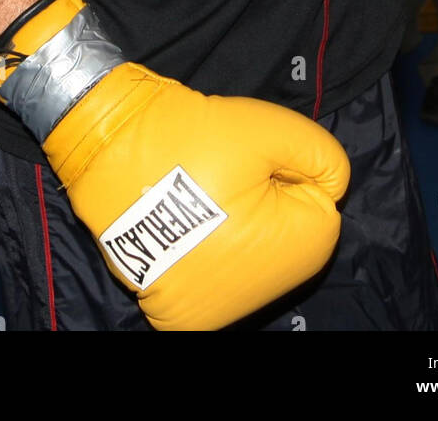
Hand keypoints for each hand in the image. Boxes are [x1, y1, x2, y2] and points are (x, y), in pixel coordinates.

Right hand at [0, 0, 350, 331]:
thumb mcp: (269, 127)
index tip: (249, 156)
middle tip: (224, 170)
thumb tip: (334, 182)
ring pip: (254, 257)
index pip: (320, 209)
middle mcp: (249, 302)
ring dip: (240, 225)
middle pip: (286, 239)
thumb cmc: (188, 135)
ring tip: (199, 192)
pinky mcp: (178, 309)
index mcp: (283, 256)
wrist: (103, 146)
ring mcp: (210, 311)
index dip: (288, 171)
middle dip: (268, 200)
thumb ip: (321, 154)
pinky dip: (209, 247)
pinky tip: (186, 218)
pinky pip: (218, 274)